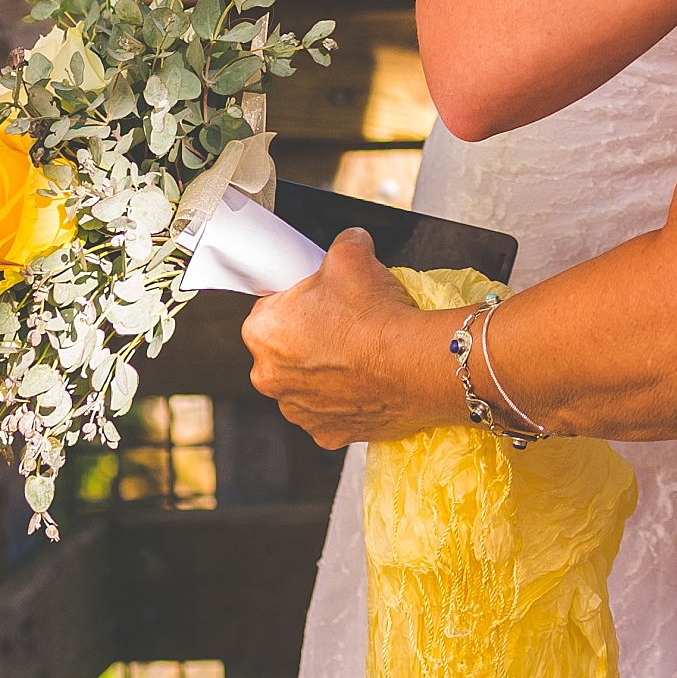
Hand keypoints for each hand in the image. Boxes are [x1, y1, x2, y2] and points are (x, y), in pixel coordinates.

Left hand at [241, 230, 456, 445]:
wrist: (413, 363)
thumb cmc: (375, 313)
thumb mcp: (352, 254)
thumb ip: (341, 244)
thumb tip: (350, 243)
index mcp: (262, 331)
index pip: (272, 307)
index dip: (300, 298)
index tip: (324, 299)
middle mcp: (269, 377)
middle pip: (286, 347)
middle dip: (311, 336)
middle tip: (346, 322)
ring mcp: (297, 411)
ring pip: (307, 382)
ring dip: (326, 370)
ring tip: (361, 353)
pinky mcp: (327, 434)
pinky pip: (331, 410)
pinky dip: (346, 398)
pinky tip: (368, 381)